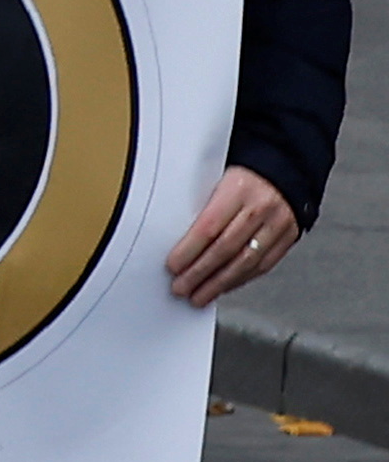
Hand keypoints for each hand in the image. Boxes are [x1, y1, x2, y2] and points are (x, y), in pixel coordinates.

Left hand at [167, 163, 307, 305]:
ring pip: (246, 262)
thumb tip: (176, 236)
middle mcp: (261, 208)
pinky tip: (224, 287)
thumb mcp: (217, 177)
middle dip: (200, 273)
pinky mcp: (289, 237)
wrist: (286, 165)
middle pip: (226, 248)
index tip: (172, 266)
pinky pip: (263, 265)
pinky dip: (241, 279)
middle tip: (181, 287)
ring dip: (219, 283)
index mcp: (238, 189)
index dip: (190, 250)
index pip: (209, 227)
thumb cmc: (243, 174)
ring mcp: (278, 224)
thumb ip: (203, 204)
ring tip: (199, 296)